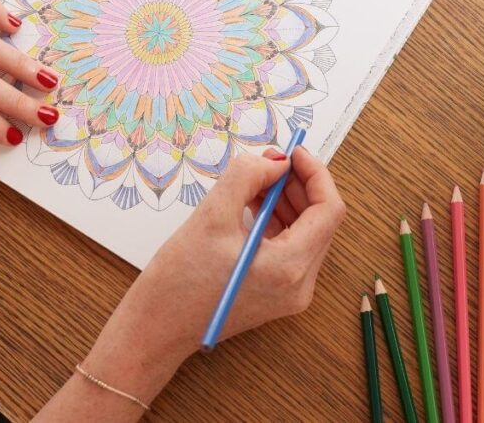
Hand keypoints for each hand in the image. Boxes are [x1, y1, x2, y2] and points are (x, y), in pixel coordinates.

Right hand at [33, 147, 344, 421]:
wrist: (155, 331)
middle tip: (270, 160)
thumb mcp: (211, 216)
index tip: (293, 151)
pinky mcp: (276, 294)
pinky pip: (289, 248)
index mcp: (290, 267)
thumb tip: (276, 160)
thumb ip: (247, 176)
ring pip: (305, 233)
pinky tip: (250, 205)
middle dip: (298, 185)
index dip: (315, 174)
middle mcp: (300, 285)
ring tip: (255, 180)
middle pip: (320, 221)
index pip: (328, 210)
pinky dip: (276, 221)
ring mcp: (290, 293)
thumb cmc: (178, 282)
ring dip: (286, 201)